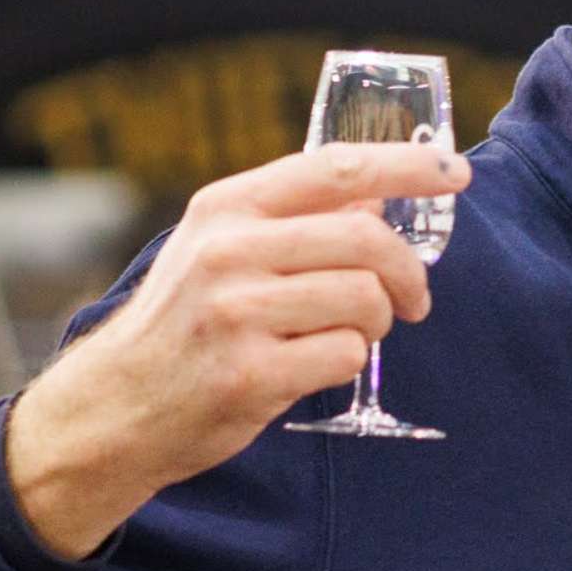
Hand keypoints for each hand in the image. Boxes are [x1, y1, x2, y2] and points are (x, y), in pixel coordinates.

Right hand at [5, 140, 471, 558]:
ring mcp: (237, 313)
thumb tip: (379, 195)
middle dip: (408, 273)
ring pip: (363, 299)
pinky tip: (314, 367)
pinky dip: (348, 362)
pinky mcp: (250, 374)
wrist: (117, 404)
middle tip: (414, 300)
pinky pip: (346, 356)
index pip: (334, 168)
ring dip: (378, 322)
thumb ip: (293, 219)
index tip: (454, 172)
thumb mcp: (219, 249)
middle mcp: (228, 252)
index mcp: (226, 208)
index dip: (405, 166)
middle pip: (365, 239)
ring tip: (352, 335)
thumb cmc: (184, 324)